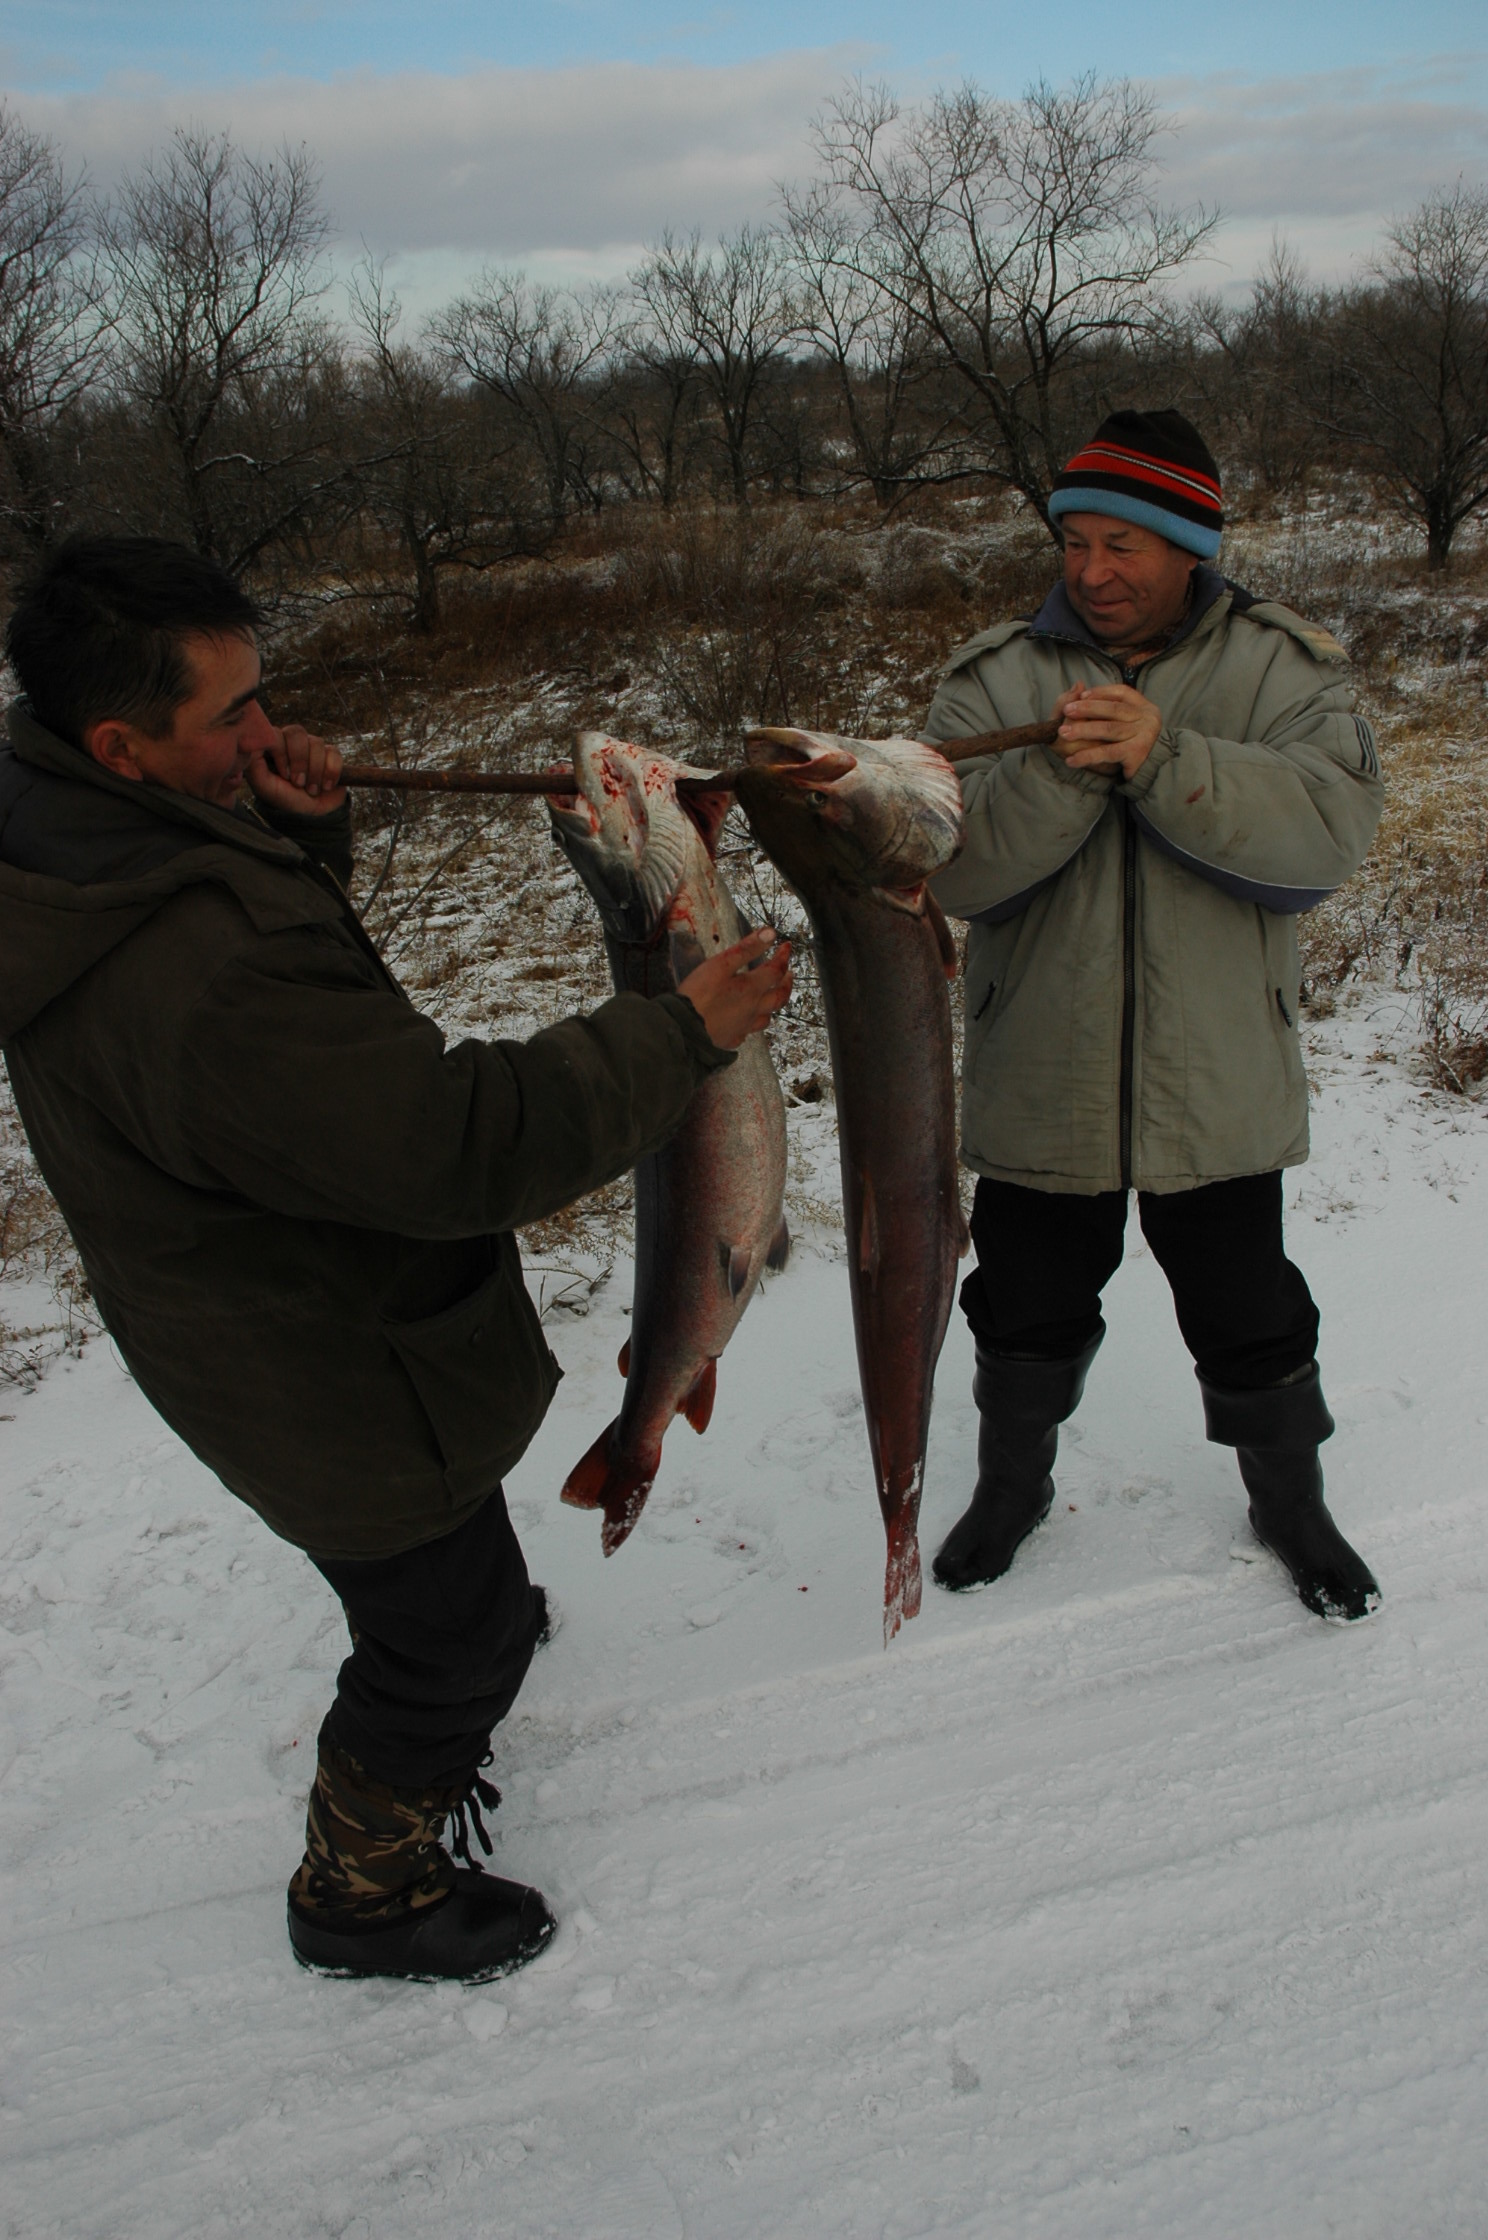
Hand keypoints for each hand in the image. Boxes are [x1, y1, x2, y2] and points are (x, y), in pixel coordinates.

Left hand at [245, 723, 346, 815]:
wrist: (311, 815)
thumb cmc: (284, 798)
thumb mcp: (263, 785)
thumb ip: (253, 763)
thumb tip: (253, 744)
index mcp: (273, 746)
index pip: (276, 733)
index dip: (282, 753)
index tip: (284, 776)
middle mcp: (291, 742)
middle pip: (297, 732)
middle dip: (300, 761)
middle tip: (299, 783)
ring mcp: (311, 747)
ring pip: (316, 743)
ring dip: (315, 771)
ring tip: (312, 790)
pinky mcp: (330, 754)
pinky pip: (333, 753)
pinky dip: (331, 772)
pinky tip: (326, 786)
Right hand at [677, 927, 792, 1049]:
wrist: (682, 1028)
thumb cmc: (698, 994)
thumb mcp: (721, 963)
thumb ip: (747, 948)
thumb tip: (771, 933)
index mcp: (752, 988)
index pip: (776, 970)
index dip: (783, 956)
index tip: (786, 946)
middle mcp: (753, 1009)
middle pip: (779, 997)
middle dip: (786, 983)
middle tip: (788, 974)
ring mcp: (743, 1026)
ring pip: (766, 1018)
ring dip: (772, 1005)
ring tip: (771, 997)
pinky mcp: (730, 1039)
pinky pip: (746, 1033)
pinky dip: (750, 1024)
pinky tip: (745, 1022)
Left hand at [1050, 682, 1162, 778]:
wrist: (1150, 773)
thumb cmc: (1128, 745)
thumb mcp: (1119, 722)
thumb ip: (1098, 703)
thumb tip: (1078, 686)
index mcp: (1144, 707)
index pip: (1122, 692)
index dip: (1100, 692)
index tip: (1081, 695)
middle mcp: (1148, 719)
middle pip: (1114, 709)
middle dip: (1088, 708)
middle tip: (1066, 710)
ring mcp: (1144, 736)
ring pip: (1109, 729)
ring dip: (1084, 730)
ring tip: (1063, 733)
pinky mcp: (1137, 755)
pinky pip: (1107, 753)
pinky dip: (1087, 756)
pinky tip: (1071, 760)